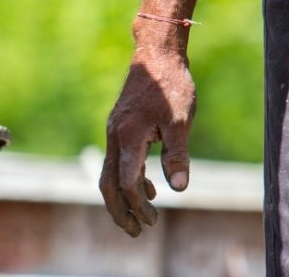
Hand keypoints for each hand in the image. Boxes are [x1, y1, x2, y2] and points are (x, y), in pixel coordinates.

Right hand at [101, 47, 194, 236]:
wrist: (155, 55)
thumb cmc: (171, 86)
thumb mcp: (181, 121)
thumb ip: (178, 155)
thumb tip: (179, 188)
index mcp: (128, 138)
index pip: (126, 182)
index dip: (137, 205)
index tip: (153, 220)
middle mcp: (115, 138)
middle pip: (107, 184)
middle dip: (120, 211)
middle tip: (136, 233)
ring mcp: (114, 133)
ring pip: (109, 174)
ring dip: (122, 199)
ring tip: (142, 218)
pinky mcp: (120, 128)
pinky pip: (117, 161)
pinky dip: (128, 180)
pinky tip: (150, 186)